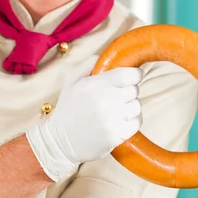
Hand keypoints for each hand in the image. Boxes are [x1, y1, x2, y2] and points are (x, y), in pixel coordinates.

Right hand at [26, 55, 143, 180]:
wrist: (61, 141)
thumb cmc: (68, 109)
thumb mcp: (71, 80)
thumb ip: (89, 64)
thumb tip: (109, 56)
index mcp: (95, 85)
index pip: (129, 75)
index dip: (135, 74)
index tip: (134, 76)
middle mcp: (106, 101)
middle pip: (134, 90)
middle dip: (129, 91)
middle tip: (118, 96)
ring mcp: (113, 119)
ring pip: (137, 106)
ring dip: (130, 107)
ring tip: (117, 110)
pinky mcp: (117, 135)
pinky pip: (137, 122)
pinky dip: (132, 121)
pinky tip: (120, 121)